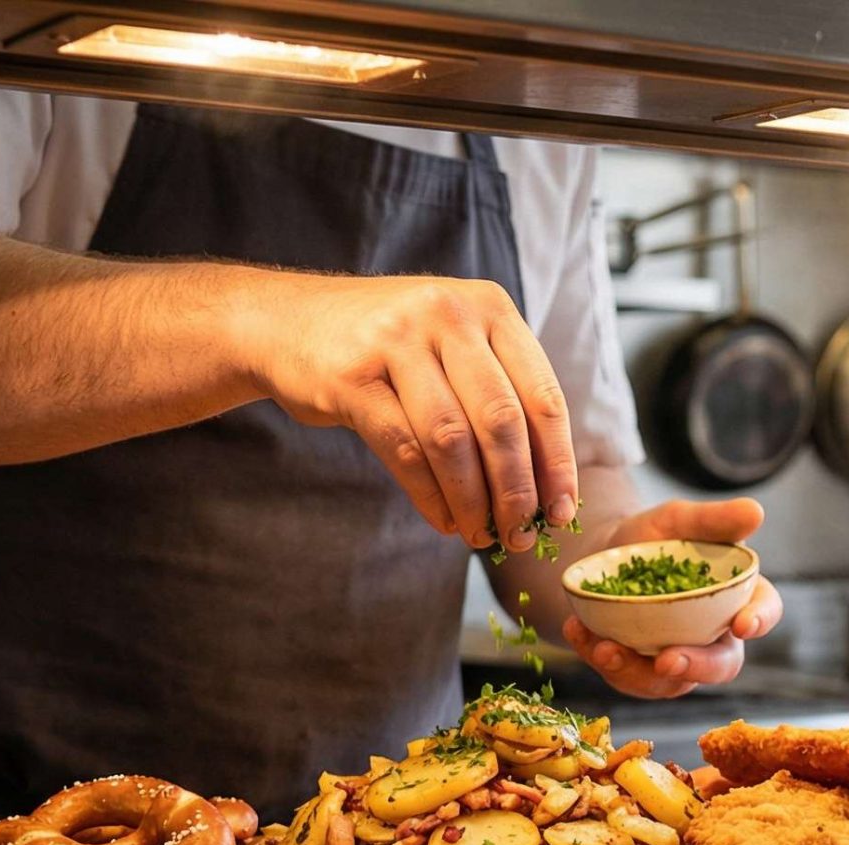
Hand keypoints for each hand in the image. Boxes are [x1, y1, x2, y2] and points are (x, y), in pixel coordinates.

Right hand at [245, 274, 576, 551]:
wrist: (285, 322)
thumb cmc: (386, 348)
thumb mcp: (452, 346)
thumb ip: (498, 396)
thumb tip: (545, 491)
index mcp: (489, 307)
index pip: (543, 396)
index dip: (557, 463)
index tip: (563, 511)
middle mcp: (447, 314)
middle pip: (501, 422)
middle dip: (517, 491)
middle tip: (522, 534)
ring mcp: (396, 340)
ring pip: (452, 440)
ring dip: (473, 500)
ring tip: (481, 534)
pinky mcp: (351, 376)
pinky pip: (404, 450)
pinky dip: (430, 496)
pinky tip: (444, 520)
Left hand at [561, 498, 782, 698]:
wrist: (601, 556)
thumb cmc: (654, 537)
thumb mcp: (678, 520)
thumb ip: (714, 520)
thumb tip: (756, 512)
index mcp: (736, 597)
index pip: (763, 611)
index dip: (760, 620)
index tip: (742, 624)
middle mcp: (713, 637)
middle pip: (722, 664)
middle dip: (696, 666)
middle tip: (667, 660)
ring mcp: (677, 659)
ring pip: (668, 683)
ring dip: (635, 671)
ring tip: (604, 648)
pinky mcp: (639, 672)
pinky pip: (624, 677)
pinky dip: (598, 656)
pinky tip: (577, 630)